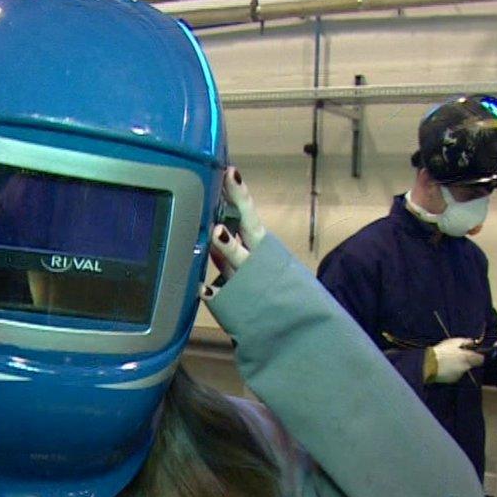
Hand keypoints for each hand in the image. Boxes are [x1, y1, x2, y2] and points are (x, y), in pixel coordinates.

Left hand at [200, 167, 264, 299]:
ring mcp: (248, 281)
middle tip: (228, 184)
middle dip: (239, 206)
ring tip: (217, 232)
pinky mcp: (240, 304)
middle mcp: (255, 259)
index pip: (248, 215)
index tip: (230, 171)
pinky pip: (224, 297)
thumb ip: (229, 249)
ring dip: (229, 248)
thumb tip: (209, 228)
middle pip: (249, 228)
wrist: (294, 325)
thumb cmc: (265, 288)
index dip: (239, 194)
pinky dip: (214, 293)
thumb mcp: (250, 263)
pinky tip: (202, 288)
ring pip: (239, 261)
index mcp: (259, 246)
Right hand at [430, 337, 483, 382]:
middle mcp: (467, 367)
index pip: (481, 359)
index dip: (477, 355)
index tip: (471, 352)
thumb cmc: (442, 351)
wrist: (429, 364)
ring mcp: (460, 374)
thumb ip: (466, 341)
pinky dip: (450, 371)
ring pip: (462, 369)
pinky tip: (443, 367)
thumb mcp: (454, 342)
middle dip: (466, 360)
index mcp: (469, 357)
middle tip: (456, 355)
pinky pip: (454, 374)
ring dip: (457, 366)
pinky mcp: (452, 380)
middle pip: (471, 364)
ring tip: (446, 361)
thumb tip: (473, 342)